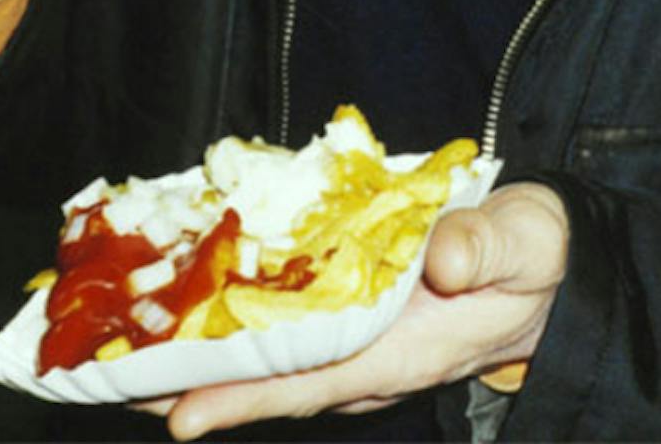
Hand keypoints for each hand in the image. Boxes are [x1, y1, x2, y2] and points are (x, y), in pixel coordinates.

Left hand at [151, 182, 568, 440]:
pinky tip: (195, 310)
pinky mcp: (356, 311)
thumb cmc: (538, 253)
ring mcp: (361, 337)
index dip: (246, 398)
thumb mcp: (527, 244)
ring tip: (126, 358)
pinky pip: (287, 326)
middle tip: (110, 385)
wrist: (550, 266)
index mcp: (409, 346)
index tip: (179, 416)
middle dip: (193, 384)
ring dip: (202, 358)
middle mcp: (373, 353)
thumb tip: (446, 259)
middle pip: (271, 379)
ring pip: (270, 357)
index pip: (314, 381)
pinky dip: (238, 321)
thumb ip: (488, 249)